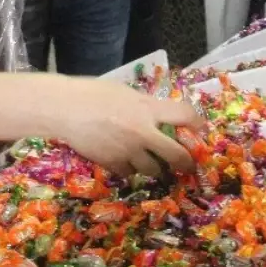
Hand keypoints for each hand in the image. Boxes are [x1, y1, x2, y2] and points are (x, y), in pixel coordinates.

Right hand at [49, 78, 205, 175]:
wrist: (65, 109)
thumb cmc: (93, 93)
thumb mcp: (125, 93)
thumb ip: (144, 106)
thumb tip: (159, 115)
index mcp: (147, 108)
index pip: (185, 116)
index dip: (197, 123)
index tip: (200, 129)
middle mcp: (143, 132)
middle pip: (176, 155)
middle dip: (185, 162)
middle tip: (188, 164)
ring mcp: (128, 151)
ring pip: (153, 169)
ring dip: (156, 167)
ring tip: (154, 164)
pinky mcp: (112, 163)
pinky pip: (129, 173)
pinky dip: (131, 169)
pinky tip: (127, 162)